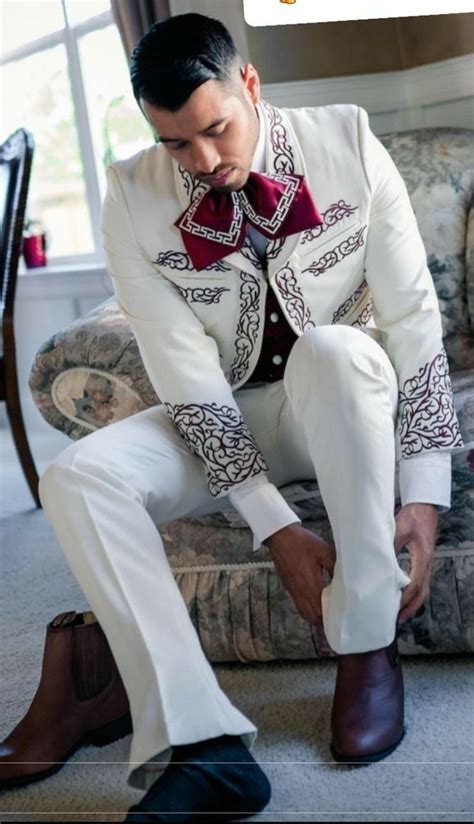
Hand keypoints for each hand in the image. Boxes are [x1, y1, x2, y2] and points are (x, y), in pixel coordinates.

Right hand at [264, 523, 335, 624]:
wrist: (280, 537)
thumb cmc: (302, 543)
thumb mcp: (325, 551)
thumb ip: (337, 567)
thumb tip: (346, 579)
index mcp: (311, 585)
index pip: (321, 612)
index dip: (331, 618)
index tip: (341, 618)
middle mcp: (300, 592)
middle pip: (312, 617)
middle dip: (324, 621)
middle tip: (336, 618)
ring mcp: (293, 591)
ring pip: (304, 613)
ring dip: (315, 616)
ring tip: (327, 614)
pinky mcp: (289, 587)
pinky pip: (298, 605)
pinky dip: (308, 609)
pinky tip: (315, 602)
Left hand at [394, 503, 438, 623]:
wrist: (424, 507)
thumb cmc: (413, 516)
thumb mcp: (399, 528)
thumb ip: (390, 544)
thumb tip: (377, 560)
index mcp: (422, 557)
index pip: (415, 583)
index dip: (405, 598)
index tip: (395, 608)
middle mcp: (427, 564)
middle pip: (422, 592)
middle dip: (410, 608)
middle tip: (397, 620)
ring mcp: (426, 564)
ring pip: (422, 590)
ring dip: (412, 603)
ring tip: (399, 615)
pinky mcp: (423, 562)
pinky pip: (420, 583)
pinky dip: (413, 594)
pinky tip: (403, 598)